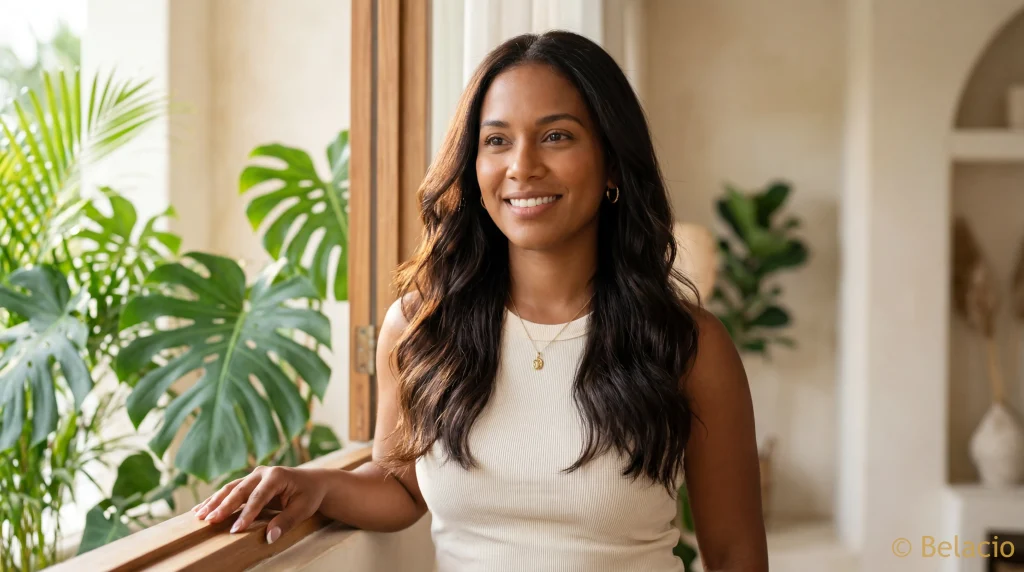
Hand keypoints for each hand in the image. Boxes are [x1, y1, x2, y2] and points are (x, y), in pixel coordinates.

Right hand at [192, 466, 327, 543]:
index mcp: (277, 476)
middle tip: (210, 521)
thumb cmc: (309, 495)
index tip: (235, 529)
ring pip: (230, 488)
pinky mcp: (249, 482)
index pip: (259, 497)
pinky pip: (230, 490)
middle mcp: (262, 473)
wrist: (313, 482)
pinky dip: (216, 500)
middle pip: (239, 490)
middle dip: (224, 506)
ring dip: (214, 502)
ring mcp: (254, 475)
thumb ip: (286, 522)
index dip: (246, 514)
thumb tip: (270, 537)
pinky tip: (201, 509)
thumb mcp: (303, 509)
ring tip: (199, 516)